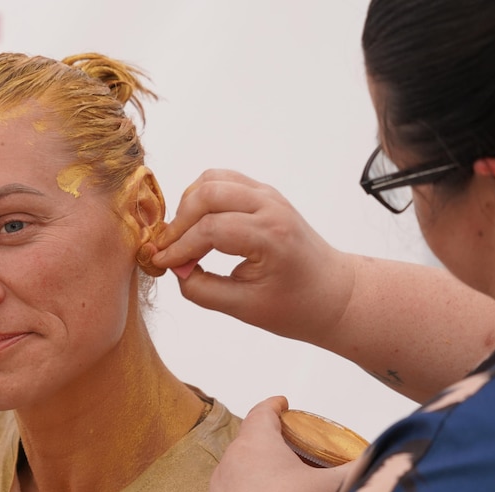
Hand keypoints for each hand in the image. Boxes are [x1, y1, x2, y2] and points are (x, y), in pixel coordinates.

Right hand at [153, 169, 355, 345]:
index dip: (179, 247)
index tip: (161, 264)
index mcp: (270, 236)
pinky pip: (223, 181)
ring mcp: (268, 195)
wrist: (333, 293)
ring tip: (181, 237)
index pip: (209, 229)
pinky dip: (201, 197)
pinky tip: (196, 224)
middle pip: (207, 194)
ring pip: (212, 179)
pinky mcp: (263, 193)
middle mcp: (270, 206)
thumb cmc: (297, 305)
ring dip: (188, 205)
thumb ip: (202, 289)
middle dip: (178, 222)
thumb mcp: (244, 308)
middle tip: (167, 250)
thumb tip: (174, 269)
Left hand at [206, 396, 351, 491]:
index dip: (274, 406)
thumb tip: (383, 458)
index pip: (262, 412)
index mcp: (256, 443)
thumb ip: (359, 467)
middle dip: (273, 441)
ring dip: (261, 471)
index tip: (283, 404)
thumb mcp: (335, 486)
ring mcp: (219, 489)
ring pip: (241, 469)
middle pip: (252, 440)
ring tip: (286, 482)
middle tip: (295, 447)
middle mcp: (231, 461)